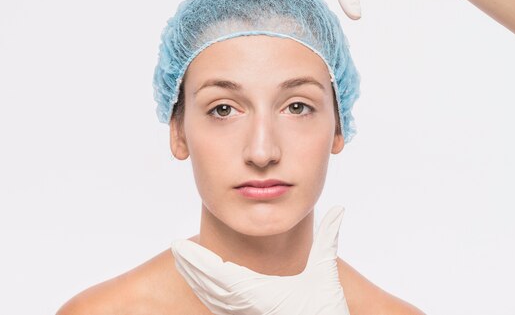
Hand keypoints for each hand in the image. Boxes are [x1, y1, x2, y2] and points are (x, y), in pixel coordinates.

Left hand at [171, 205, 349, 314]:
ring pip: (211, 299)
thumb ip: (328, 238)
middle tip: (175, 249)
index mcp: (260, 292)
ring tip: (182, 262)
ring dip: (195, 280)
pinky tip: (202, 286)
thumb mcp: (325, 271)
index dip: (197, 260)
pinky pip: (220, 308)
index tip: (180, 246)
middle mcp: (248, 306)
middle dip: (189, 267)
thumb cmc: (325, 308)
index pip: (218, 274)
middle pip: (207, 287)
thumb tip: (339, 209)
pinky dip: (207, 295)